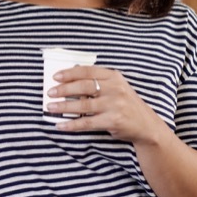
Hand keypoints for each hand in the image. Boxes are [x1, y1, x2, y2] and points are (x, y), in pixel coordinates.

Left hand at [47, 65, 165, 144]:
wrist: (146, 125)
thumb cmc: (126, 105)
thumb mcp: (117, 88)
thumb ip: (98, 82)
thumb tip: (70, 78)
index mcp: (114, 77)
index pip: (88, 71)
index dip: (70, 73)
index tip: (55, 76)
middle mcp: (115, 89)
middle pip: (84, 86)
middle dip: (64, 89)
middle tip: (50, 92)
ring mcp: (114, 105)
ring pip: (84, 104)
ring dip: (64, 106)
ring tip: (50, 107)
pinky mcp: (113, 121)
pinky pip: (87, 122)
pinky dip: (72, 124)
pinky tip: (61, 124)